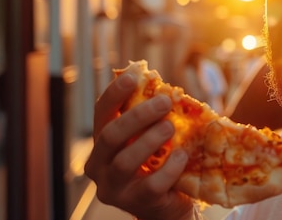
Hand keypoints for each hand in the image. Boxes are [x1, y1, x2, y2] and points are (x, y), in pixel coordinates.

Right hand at [84, 73, 195, 219]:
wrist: (168, 205)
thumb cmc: (158, 163)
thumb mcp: (150, 137)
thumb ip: (151, 118)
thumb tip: (165, 90)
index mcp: (102, 143)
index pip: (101, 113)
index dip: (115, 93)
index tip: (133, 76)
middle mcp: (99, 166)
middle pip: (110, 135)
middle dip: (138, 115)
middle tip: (165, 102)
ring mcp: (114, 188)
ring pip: (125, 161)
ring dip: (150, 140)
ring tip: (171, 127)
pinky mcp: (136, 203)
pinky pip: (151, 184)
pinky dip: (169, 167)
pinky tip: (182, 155)